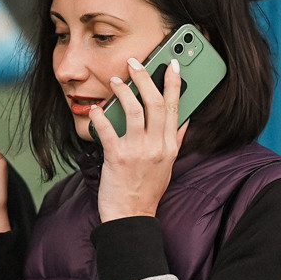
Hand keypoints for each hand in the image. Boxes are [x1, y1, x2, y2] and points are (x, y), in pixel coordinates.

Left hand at [90, 57, 185, 221]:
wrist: (131, 216)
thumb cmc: (146, 192)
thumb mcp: (168, 165)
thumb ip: (175, 140)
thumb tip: (185, 120)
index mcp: (169, 146)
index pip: (175, 108)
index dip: (174, 83)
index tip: (172, 64)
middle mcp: (156, 146)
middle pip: (155, 103)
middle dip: (145, 77)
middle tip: (135, 62)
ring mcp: (138, 151)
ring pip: (134, 110)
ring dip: (123, 91)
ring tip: (116, 80)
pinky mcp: (117, 157)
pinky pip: (108, 129)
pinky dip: (99, 116)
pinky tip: (94, 109)